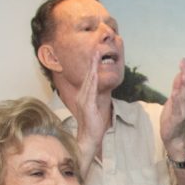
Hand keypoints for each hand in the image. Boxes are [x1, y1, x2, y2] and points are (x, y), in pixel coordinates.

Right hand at [74, 52, 107, 173]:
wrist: (90, 136)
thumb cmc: (94, 123)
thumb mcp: (97, 106)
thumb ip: (98, 97)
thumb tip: (102, 89)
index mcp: (85, 94)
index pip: (89, 76)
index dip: (92, 64)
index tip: (96, 52)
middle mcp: (82, 95)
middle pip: (88, 74)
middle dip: (92, 61)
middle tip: (96, 47)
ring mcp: (84, 100)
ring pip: (89, 80)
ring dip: (92, 67)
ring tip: (95, 55)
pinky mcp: (87, 105)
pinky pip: (90, 91)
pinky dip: (92, 81)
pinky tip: (94, 73)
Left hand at [160, 59, 184, 156]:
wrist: (173, 136)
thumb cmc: (172, 116)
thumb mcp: (174, 99)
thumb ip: (177, 87)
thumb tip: (180, 73)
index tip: (183, 60)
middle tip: (183, 63)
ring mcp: (183, 110)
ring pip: (184, 95)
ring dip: (183, 85)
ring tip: (182, 74)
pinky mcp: (176, 118)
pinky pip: (177, 108)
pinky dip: (176, 100)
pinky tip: (175, 92)